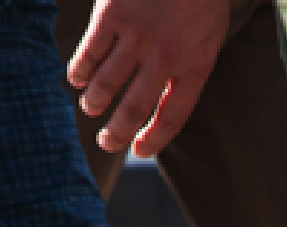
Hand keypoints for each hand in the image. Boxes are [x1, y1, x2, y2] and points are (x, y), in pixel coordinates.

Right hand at [70, 0, 230, 158]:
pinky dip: (80, 70)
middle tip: (106, 142)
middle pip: (135, 107)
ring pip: (108, 84)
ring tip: (90, 108)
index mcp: (197, 63)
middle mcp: (166, 56)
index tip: (140, 151)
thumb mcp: (210, 34)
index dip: (155, 138)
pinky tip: (76, 78)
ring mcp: (137, 35)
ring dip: (95, 101)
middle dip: (118, 131)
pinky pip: (90, 53)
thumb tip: (162, 102)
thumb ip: (190, 67)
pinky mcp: (112, 14)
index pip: (173, 115)